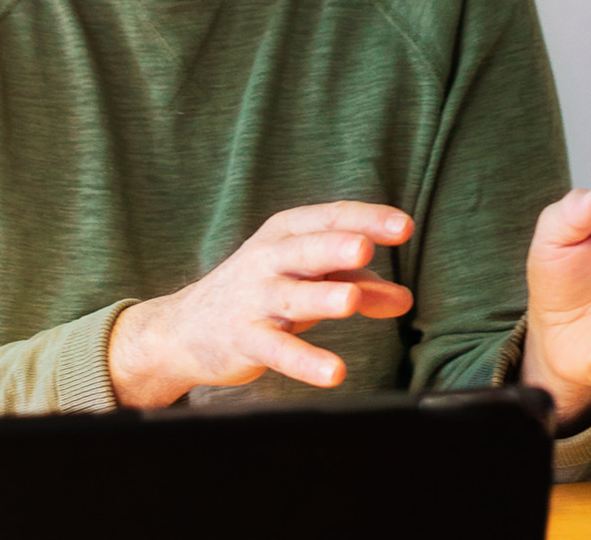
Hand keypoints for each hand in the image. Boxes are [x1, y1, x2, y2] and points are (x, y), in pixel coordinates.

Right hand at [108, 201, 414, 407]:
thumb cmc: (262, 294)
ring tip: (349, 300)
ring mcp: (254, 299)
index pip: (329, 219)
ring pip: (292, 296)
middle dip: (334, 247)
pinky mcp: (245, 339)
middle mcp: (268, 260)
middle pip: (306, 249)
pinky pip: (278, 349)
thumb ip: (358, 286)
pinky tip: (334, 371)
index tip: (403, 226)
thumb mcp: (309, 282)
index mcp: (286, 233)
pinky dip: (305, 360)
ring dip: (321, 297)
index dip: (367, 220)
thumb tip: (405, 300)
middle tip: (363, 247)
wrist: (185, 328)